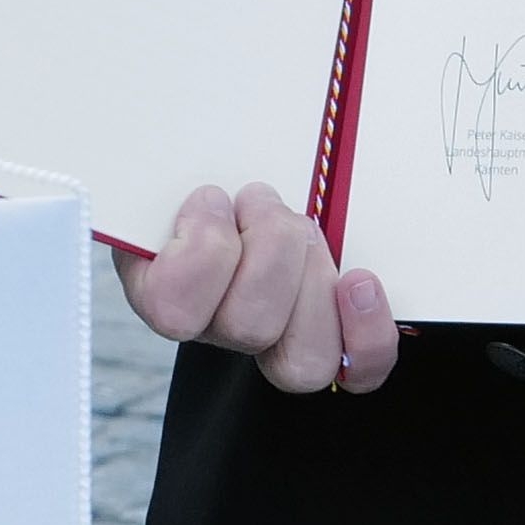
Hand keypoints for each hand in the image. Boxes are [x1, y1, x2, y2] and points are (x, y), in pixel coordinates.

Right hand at [119, 183, 400, 392]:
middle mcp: (216, 330)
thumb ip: (157, 168)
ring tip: (306, 228)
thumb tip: (157, 156)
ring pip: (302, 360)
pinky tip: (359, 282)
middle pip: (248, 327)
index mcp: (162, 290)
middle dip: (270, 245)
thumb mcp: (171, 164)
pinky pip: (358, 369)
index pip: (173, 312)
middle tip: (264, 202)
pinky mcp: (333, 348)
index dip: (204, 250)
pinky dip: (367, 331)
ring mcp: (275, 345)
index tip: (212, 197)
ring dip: (313, 280)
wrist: (252, 191)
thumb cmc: (210, 171)